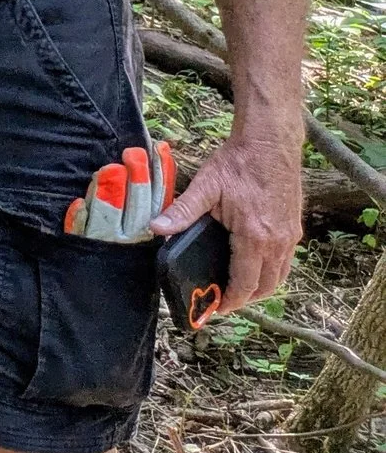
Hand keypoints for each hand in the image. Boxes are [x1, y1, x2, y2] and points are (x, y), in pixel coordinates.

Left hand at [151, 134, 300, 309]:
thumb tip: (157, 228)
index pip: (245, 283)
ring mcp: (290, 236)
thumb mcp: (205, 186)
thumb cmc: (238, 163)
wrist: (270, 143)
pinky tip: (254, 264)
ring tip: (238, 287)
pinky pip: (285, 261)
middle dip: (246, 299)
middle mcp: (278, 242)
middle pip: (266, 286)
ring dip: (261, 287)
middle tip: (224, 301)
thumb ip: (182, 211)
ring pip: (279, 276)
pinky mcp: (294, 228)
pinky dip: (271, 271)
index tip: (216, 308)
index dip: (231, 300)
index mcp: (255, 237)